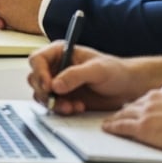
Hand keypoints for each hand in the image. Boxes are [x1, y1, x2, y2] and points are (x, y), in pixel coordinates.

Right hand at [27, 41, 141, 114]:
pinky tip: (77, 107)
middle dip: (45, 92)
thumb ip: (75, 75)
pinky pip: (53, 105)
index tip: (49, 86)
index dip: (39, 73)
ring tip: (72, 106)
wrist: (127, 87)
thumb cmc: (115, 71)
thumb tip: (55, 84)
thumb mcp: (97, 70)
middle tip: (57, 99)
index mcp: (60, 52)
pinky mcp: (64, 98)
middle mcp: (56, 67)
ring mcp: (58, 84)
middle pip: (34, 79)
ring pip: (41, 94)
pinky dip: (62, 109)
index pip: (37, 60)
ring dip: (53, 103)